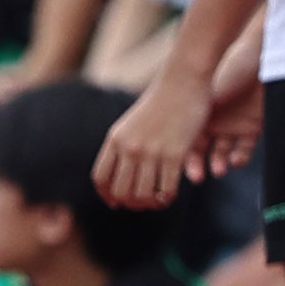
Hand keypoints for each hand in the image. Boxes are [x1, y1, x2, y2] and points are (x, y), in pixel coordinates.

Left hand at [100, 63, 212, 206]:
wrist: (183, 81)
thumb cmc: (161, 102)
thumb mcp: (131, 123)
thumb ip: (124, 146)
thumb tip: (122, 175)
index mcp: (115, 139)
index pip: (101, 178)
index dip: (107, 195)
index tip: (116, 203)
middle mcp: (129, 147)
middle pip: (121, 191)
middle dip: (131, 203)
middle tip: (142, 204)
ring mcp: (151, 151)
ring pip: (143, 194)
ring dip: (149, 204)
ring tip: (157, 201)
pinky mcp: (174, 153)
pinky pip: (166, 188)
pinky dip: (167, 198)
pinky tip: (171, 195)